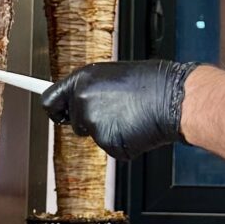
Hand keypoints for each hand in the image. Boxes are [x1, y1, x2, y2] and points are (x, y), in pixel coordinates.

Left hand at [42, 60, 196, 160]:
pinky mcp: (108, 143)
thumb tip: (81, 100)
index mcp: (83, 79)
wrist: (174, 98)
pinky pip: (112, 148)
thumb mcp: (114, 75)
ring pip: (95, 135)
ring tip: (132, 115)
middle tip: (116, 111)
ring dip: (110, 131)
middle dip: (91, 121)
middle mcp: (83, 100)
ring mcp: (94, 123)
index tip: (56, 115)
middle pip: (75, 122)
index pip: (50, 100)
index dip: (54, 110)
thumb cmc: (152, 82)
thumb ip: (92, 89)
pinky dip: (124, 142)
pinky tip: (137, 127)